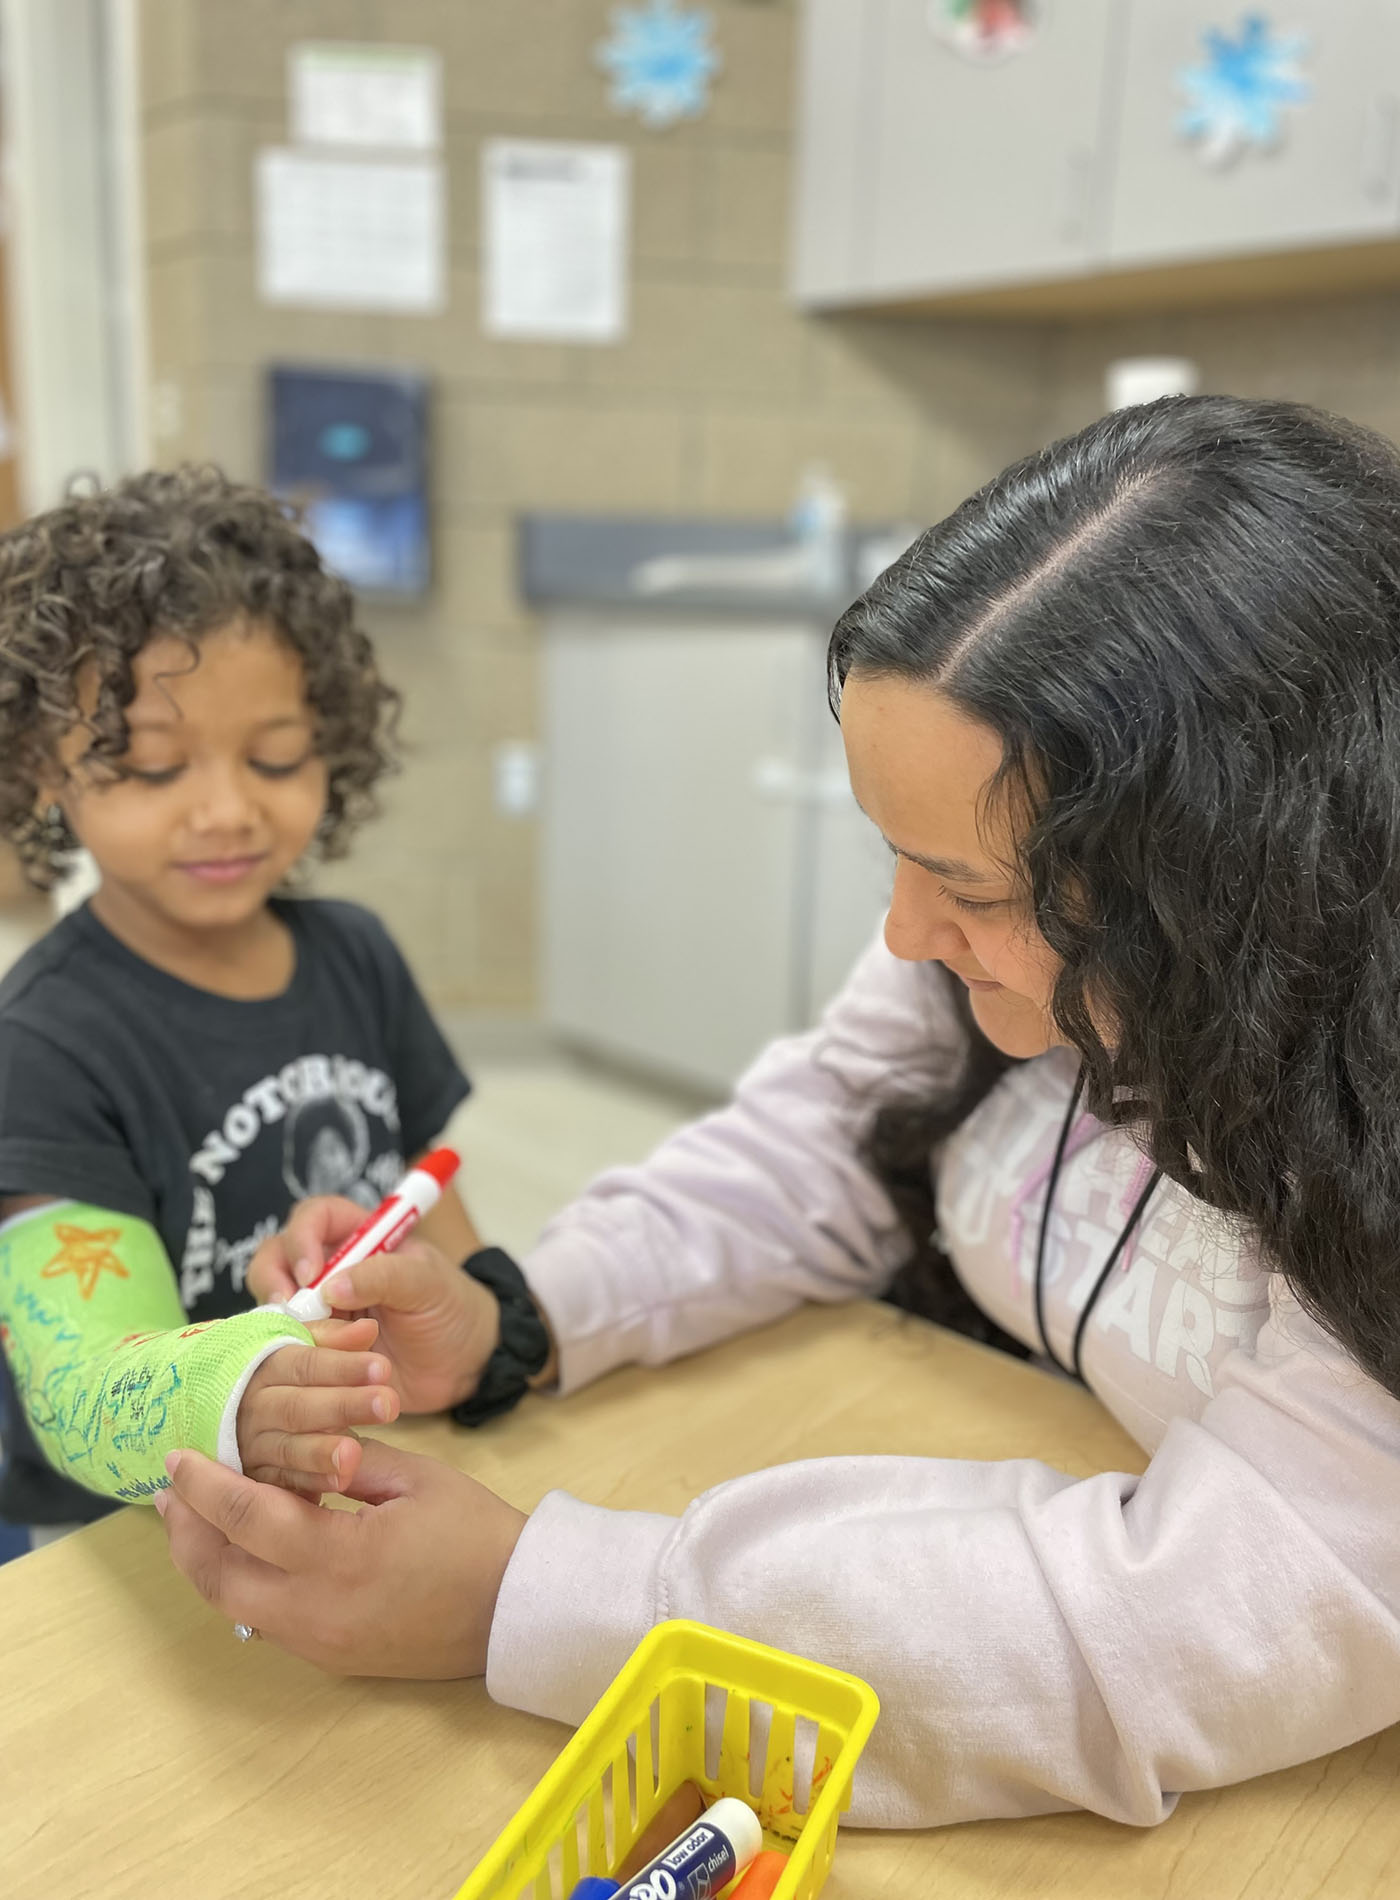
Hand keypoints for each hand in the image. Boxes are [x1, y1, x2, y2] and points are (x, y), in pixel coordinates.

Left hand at [157, 1439, 526, 1677]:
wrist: (517, 1609)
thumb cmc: (476, 1535)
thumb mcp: (416, 1478)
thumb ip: (348, 1460)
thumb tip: (297, 1444)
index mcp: (341, 1558)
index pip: (247, 1518)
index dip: (205, 1485)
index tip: (179, 1458)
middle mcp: (318, 1612)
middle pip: (218, 1577)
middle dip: (185, 1532)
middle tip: (170, 1492)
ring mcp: (321, 1643)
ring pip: (234, 1607)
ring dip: (206, 1562)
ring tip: (192, 1522)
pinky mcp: (331, 1658)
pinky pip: (265, 1622)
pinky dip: (241, 1583)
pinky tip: (245, 1551)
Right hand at [236, 1317, 399, 1495]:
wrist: (231, 1414)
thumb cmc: (280, 1373)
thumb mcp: (301, 1346)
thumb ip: (334, 1337)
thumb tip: (369, 1328)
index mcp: (266, 1365)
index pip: (305, 1363)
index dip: (345, 1366)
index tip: (383, 1367)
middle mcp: (254, 1406)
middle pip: (298, 1406)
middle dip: (344, 1406)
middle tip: (387, 1405)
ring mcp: (252, 1444)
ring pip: (288, 1448)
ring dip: (322, 1452)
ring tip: (356, 1453)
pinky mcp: (255, 1478)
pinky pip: (282, 1483)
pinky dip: (311, 1483)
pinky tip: (340, 1482)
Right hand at [249, 1198, 503, 1412]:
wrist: (464, 1364)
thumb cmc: (450, 1308)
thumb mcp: (427, 1283)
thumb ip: (384, 1276)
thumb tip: (330, 1287)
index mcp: (358, 1239)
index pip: (314, 1217)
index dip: (302, 1237)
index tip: (311, 1272)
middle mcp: (330, 1271)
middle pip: (276, 1257)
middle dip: (272, 1278)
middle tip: (287, 1308)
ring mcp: (321, 1311)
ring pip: (274, 1304)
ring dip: (280, 1321)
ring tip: (304, 1342)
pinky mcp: (318, 1349)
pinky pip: (287, 1347)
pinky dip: (288, 1354)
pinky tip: (308, 1369)